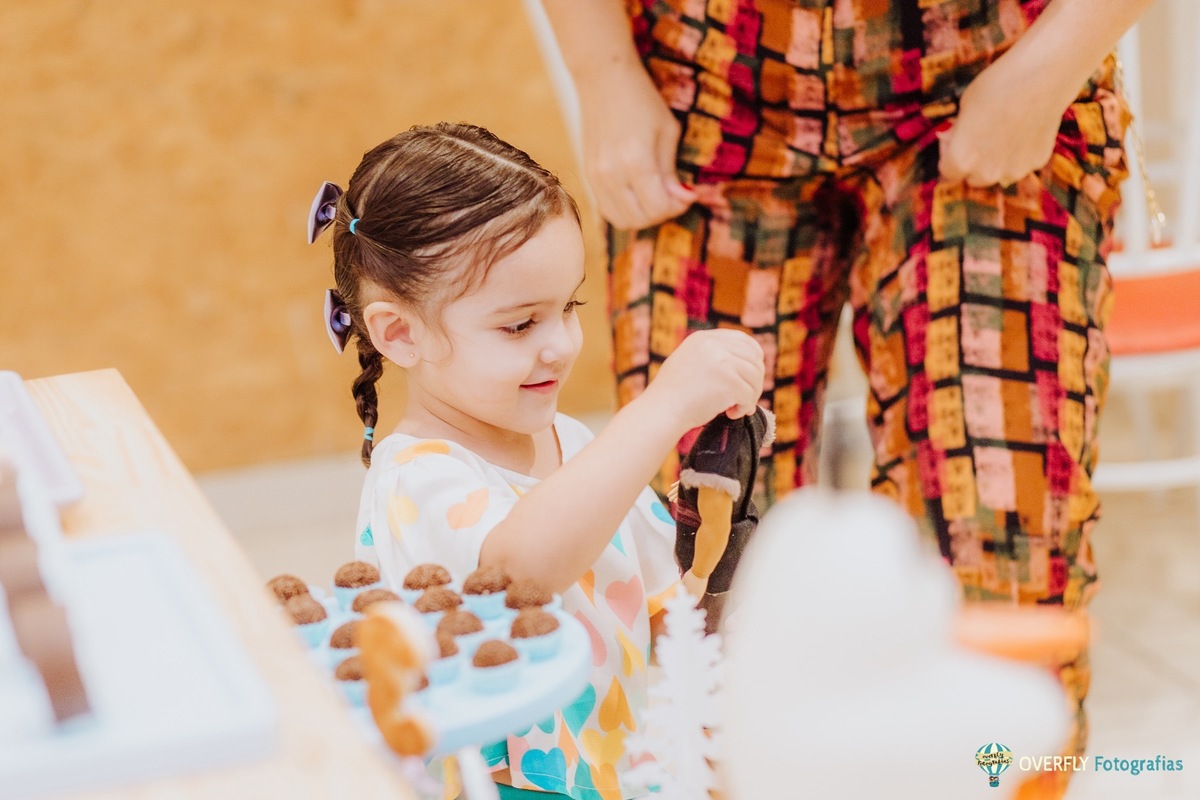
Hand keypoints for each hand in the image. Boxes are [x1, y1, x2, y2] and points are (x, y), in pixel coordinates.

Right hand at [575, 61, 696, 228]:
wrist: (603, 78)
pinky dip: (626, 210)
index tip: (688, 194)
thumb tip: (682, 198)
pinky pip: (607, 209)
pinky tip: (638, 195)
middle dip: (664, 213)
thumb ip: (671, 171)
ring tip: (656, 197)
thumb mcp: (668, 132)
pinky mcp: (588, 174)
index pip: (659, 206)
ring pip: (623, 220)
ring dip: (644, 216)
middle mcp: (612, 173)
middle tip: (674, 197)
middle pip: (641, 218)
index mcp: (636, 161)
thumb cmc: (642, 100)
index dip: (679, 205)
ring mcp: (596, 176)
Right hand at [643, 329, 764, 433]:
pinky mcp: (729, 381)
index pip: (743, 340)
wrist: (661, 410)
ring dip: (750, 396)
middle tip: (745, 399)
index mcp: (704, 338)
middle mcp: (714, 345)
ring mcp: (722, 361)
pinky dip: (744, 408)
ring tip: (734, 409)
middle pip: (754, 359)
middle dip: (754, 381)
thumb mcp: (689, 362)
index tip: (751, 375)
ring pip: (755, 378)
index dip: (753, 358)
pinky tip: (730, 414)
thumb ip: (712, 357)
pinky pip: (749, 395)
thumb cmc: (673, 395)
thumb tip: (748, 366)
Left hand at [938, 55, 1066, 187]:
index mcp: (961, 160)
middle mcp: (986, 173)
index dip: (948, 154)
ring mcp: (1014, 171)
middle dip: (973, 162)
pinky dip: (1020, 153)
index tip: (955, 139)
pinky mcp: (1038, 162)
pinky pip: (1022, 164)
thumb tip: (950, 138)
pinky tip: (1024, 128)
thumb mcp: (964, 106)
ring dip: (996, 161)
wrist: (1042, 76)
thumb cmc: (997, 86)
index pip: (948, 171)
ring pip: (999, 174)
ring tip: (1004, 132)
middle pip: (973, 177)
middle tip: (980, 136)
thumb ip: (956, 131)